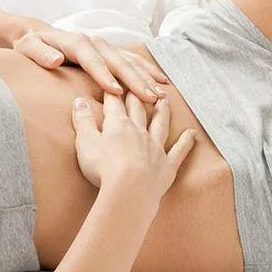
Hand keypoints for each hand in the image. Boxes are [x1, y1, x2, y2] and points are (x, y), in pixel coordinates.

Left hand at [12, 26, 169, 103]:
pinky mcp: (109, 52)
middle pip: (117, 61)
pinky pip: (132, 61)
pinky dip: (147, 70)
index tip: (115, 91)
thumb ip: (40, 54)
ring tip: (161, 94)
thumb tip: (55, 60)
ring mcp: (103, 46)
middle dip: (135, 80)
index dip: (103, 75)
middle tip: (150, 97)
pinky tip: (161, 81)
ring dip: (146, 77)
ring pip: (129, 61)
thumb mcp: (29, 48)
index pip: (92, 60)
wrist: (36, 34)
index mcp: (75, 42)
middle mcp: (93, 42)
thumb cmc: (30, 45)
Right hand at [71, 91, 196, 199]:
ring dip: (162, 111)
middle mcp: (139, 132)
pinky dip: (186, 142)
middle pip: (138, 109)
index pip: (114, 104)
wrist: (129, 190)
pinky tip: (192, 134)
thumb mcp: (85, 141)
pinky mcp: (166, 166)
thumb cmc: (103, 167)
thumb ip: (83, 120)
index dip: (113, 92)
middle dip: (137, 95)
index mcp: (118, 125)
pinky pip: (179, 151)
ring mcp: (155, 148)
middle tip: (139, 83)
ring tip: (164, 100)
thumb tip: (79, 100)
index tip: (114, 81)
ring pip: (160, 124)